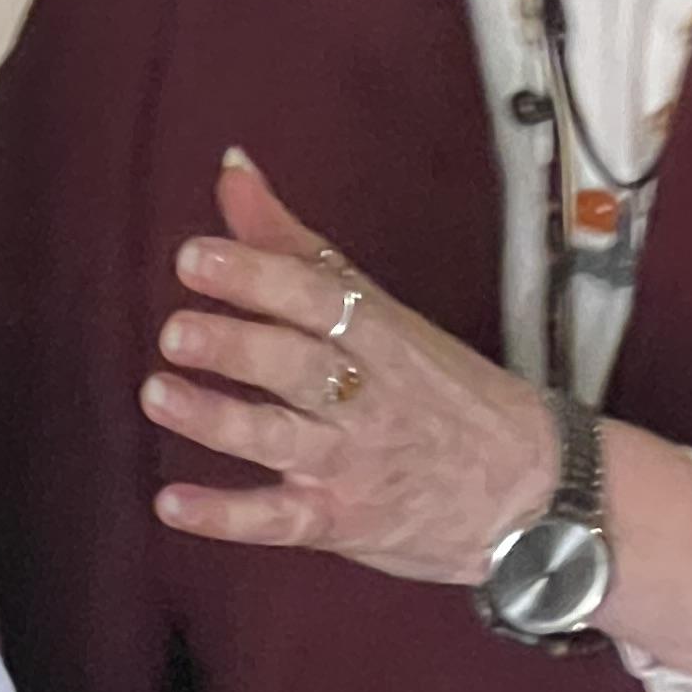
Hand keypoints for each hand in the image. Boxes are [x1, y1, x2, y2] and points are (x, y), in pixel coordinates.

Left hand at [142, 152, 556, 586]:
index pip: (316, 296)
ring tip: (158, 394)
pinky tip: (171, 503)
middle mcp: (365, 396)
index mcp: (378, 334)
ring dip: (218, 419)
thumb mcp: (384, 312)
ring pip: (281, 438)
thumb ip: (296, 249)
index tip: (195, 257)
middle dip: (237, 346)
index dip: (256, 275)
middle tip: (176, 331)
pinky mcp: (339, 521)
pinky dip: (224, 516)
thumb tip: (232, 170)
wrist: (533, 489)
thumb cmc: (446, 391)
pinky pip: (277, 521)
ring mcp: (351, 462)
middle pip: (299, 364)